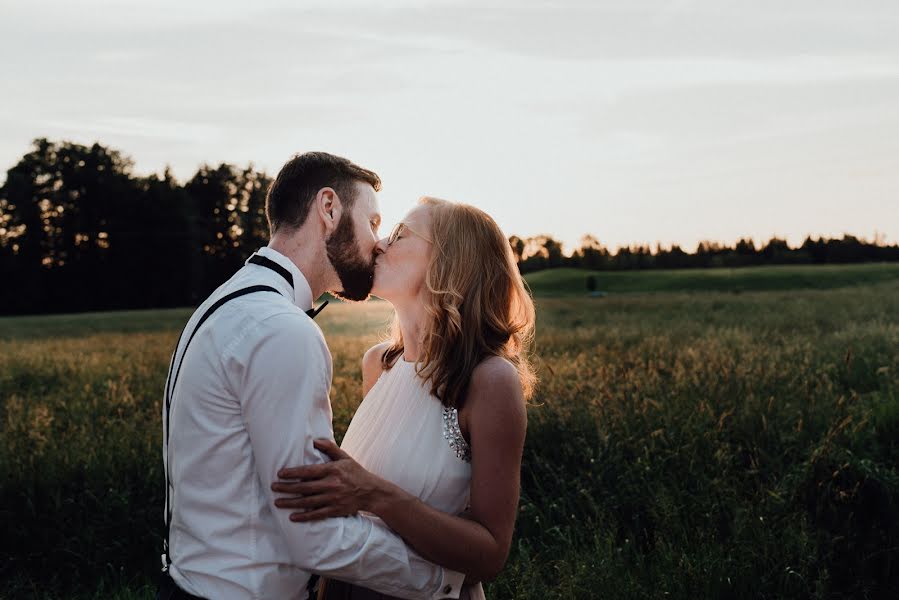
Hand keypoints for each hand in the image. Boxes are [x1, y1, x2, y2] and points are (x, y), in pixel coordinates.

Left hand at [271, 439, 385, 521]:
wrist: (371, 492)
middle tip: (273, 487)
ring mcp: (333, 499)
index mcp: (332, 470)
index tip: (280, 474)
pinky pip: (317, 514)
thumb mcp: (345, 457)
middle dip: (287, 488)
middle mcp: (331, 484)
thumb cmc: (356, 472)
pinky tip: (293, 517)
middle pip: (304, 487)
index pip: (308, 471)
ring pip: (308, 502)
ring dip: (291, 502)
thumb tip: (314, 441)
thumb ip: (330, 448)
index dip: (293, 473)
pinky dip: (304, 516)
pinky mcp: (335, 510)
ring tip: (277, 502)